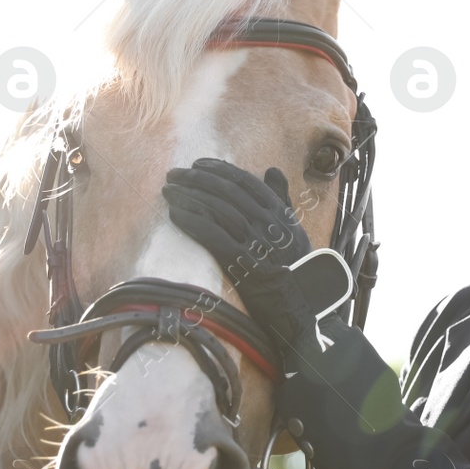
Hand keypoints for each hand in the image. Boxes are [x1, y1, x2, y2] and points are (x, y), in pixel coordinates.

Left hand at [161, 158, 320, 360]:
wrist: (301, 304)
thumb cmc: (295, 265)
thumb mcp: (294, 227)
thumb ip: (281, 198)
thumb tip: (272, 170)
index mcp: (279, 212)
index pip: (244, 181)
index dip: (218, 169)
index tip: (197, 164)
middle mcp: (268, 223)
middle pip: (226, 192)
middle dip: (195, 179)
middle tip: (173, 175)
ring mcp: (256, 242)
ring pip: (217, 210)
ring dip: (188, 197)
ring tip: (168, 192)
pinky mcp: (242, 263)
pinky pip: (212, 235)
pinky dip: (192, 222)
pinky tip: (175, 215)